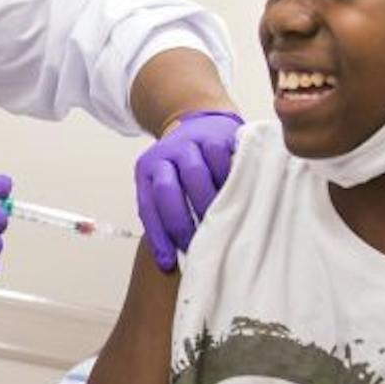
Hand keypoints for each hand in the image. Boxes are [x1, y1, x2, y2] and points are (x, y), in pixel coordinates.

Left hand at [135, 110, 241, 270]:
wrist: (200, 120)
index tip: (169, 263)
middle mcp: (165, 155)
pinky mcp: (217, 136)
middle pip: (169, 191)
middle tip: (200, 244)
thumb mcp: (165, 184)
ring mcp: (191, 143)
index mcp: (147, 170)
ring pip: (196, 174)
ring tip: (221, 222)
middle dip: (184, 223)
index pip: (149, 207)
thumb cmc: (183, 166)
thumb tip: (170, 261)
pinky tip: (237, 195)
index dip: (159, 237)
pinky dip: (228, 178)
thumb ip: (165, 214)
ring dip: (209, 202)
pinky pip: (222, 158)